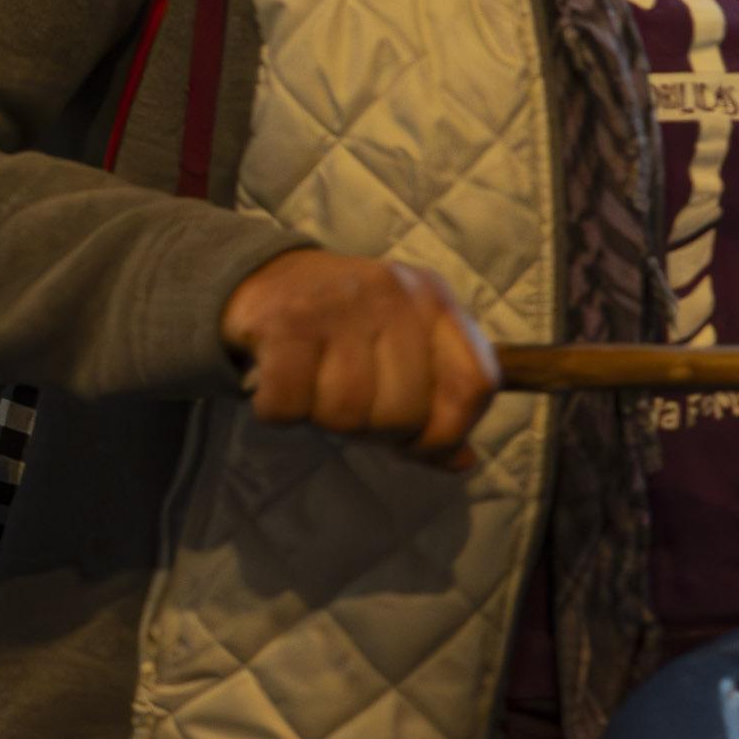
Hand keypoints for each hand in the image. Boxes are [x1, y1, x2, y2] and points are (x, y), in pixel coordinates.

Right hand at [217, 250, 497, 468]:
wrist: (263, 277)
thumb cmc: (342, 330)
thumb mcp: (401, 352)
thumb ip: (435, 407)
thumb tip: (461, 461)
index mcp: (433, 301)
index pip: (475, 384)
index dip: (448, 433)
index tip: (415, 442)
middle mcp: (392, 295)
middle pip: (405, 413)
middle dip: (374, 432)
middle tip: (349, 410)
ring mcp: (337, 305)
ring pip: (346, 415)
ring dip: (323, 421)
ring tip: (313, 392)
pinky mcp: (284, 321)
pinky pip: (290, 406)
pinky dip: (279, 412)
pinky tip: (280, 388)